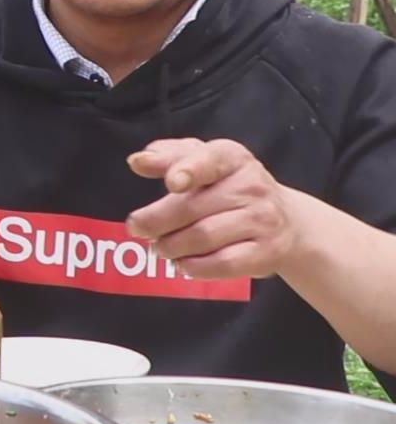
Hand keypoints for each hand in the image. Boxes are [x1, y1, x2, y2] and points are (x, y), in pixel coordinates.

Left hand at [125, 138, 302, 278]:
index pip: (209, 160)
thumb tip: (138, 161)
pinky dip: (194, 267)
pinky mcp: (266, 252)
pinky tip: (182, 264)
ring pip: (202, 237)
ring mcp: (263, 219)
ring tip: (159, 247)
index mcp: (232, 157)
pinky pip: (222, 263)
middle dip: (155, 221)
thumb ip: (168, 157)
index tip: (171, 183)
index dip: (188, 170)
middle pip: (192, 206)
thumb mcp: (203, 162)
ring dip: (170, 246)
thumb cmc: (229, 187)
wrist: (287, 222)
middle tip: (136, 228)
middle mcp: (252, 186)